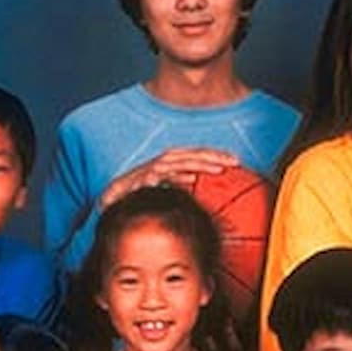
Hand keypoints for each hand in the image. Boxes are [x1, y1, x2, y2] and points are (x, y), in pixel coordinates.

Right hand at [99, 148, 239, 209]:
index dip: (217, 155)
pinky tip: (190, 178)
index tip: (237, 161)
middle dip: (215, 157)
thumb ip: (182, 182)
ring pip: (182, 162)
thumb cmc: (144, 192)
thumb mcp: (167, 186)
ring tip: (219, 169)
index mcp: (172, 161)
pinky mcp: (144, 178)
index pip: (198, 154)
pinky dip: (177, 175)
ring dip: (202, 164)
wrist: (115, 196)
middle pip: (194, 155)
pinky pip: (164, 176)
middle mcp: (165, 160)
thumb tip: (201, 185)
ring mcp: (154, 168)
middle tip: (235, 163)